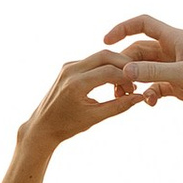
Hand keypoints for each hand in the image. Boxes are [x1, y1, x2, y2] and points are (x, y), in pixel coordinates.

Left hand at [17, 53, 156, 160]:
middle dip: (124, 65)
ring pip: (99, 56)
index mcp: (76, 84)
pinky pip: (92, 62)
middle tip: (136, 80)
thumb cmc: (67, 126)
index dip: (127, 77)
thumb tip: (140, 98)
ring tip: (125, 86)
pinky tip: (113, 83)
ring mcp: (68, 66)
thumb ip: (118, 106)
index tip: (138, 87)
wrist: (43, 125)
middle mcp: (71, 70)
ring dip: (115, 67)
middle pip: (105, 56)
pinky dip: (106, 68)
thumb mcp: (95, 117)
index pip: (109, 71)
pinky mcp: (69, 66)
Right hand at [100, 13, 182, 124]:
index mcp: (176, 39)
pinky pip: (158, 86)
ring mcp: (177, 68)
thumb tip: (124, 70)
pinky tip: (149, 103)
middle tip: (115, 82)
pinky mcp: (181, 85)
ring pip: (147, 70)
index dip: (123, 28)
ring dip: (136, 81)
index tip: (106, 42)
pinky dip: (150, 93)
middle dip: (126, 64)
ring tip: (127, 94)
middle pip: (140, 51)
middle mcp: (175, 50)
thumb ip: (153, 72)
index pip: (143, 23)